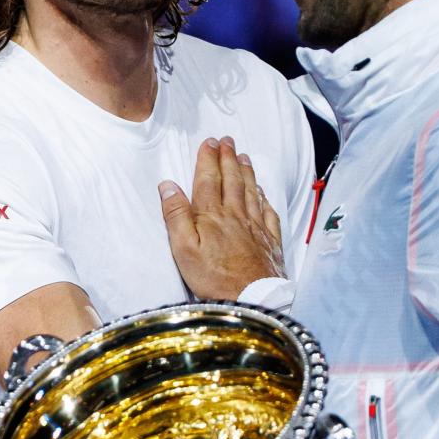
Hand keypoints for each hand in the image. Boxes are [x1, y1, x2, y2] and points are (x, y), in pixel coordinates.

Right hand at [159, 137, 285, 299]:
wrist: (251, 298)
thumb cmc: (213, 277)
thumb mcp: (183, 249)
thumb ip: (176, 215)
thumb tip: (168, 186)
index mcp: (211, 215)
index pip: (208, 179)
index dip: (208, 159)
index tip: (209, 142)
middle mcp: (235, 215)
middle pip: (232, 180)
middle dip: (228, 158)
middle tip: (228, 140)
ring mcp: (255, 227)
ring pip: (251, 191)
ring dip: (247, 172)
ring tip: (244, 157)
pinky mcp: (269, 241)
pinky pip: (268, 212)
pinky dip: (264, 198)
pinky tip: (263, 192)